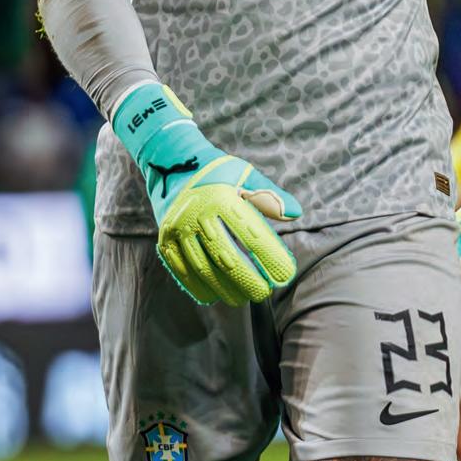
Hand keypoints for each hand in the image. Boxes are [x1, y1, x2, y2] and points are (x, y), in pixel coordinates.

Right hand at [155, 152, 300, 305]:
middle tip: (263, 293)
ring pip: (203, 268)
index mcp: (220, 198)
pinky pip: (182, 271)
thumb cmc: (217, 172)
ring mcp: (177, 230)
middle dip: (247, 280)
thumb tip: (295, 213)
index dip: (269, 257)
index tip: (285, 274)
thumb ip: (269, 196)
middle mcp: (195, 215)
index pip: (250, 233)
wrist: (170, 162)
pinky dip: (198, 287)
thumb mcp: (244, 175)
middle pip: (225, 257)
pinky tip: (215, 295)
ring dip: (224, 288)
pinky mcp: (165, 240)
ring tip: (243, 298)